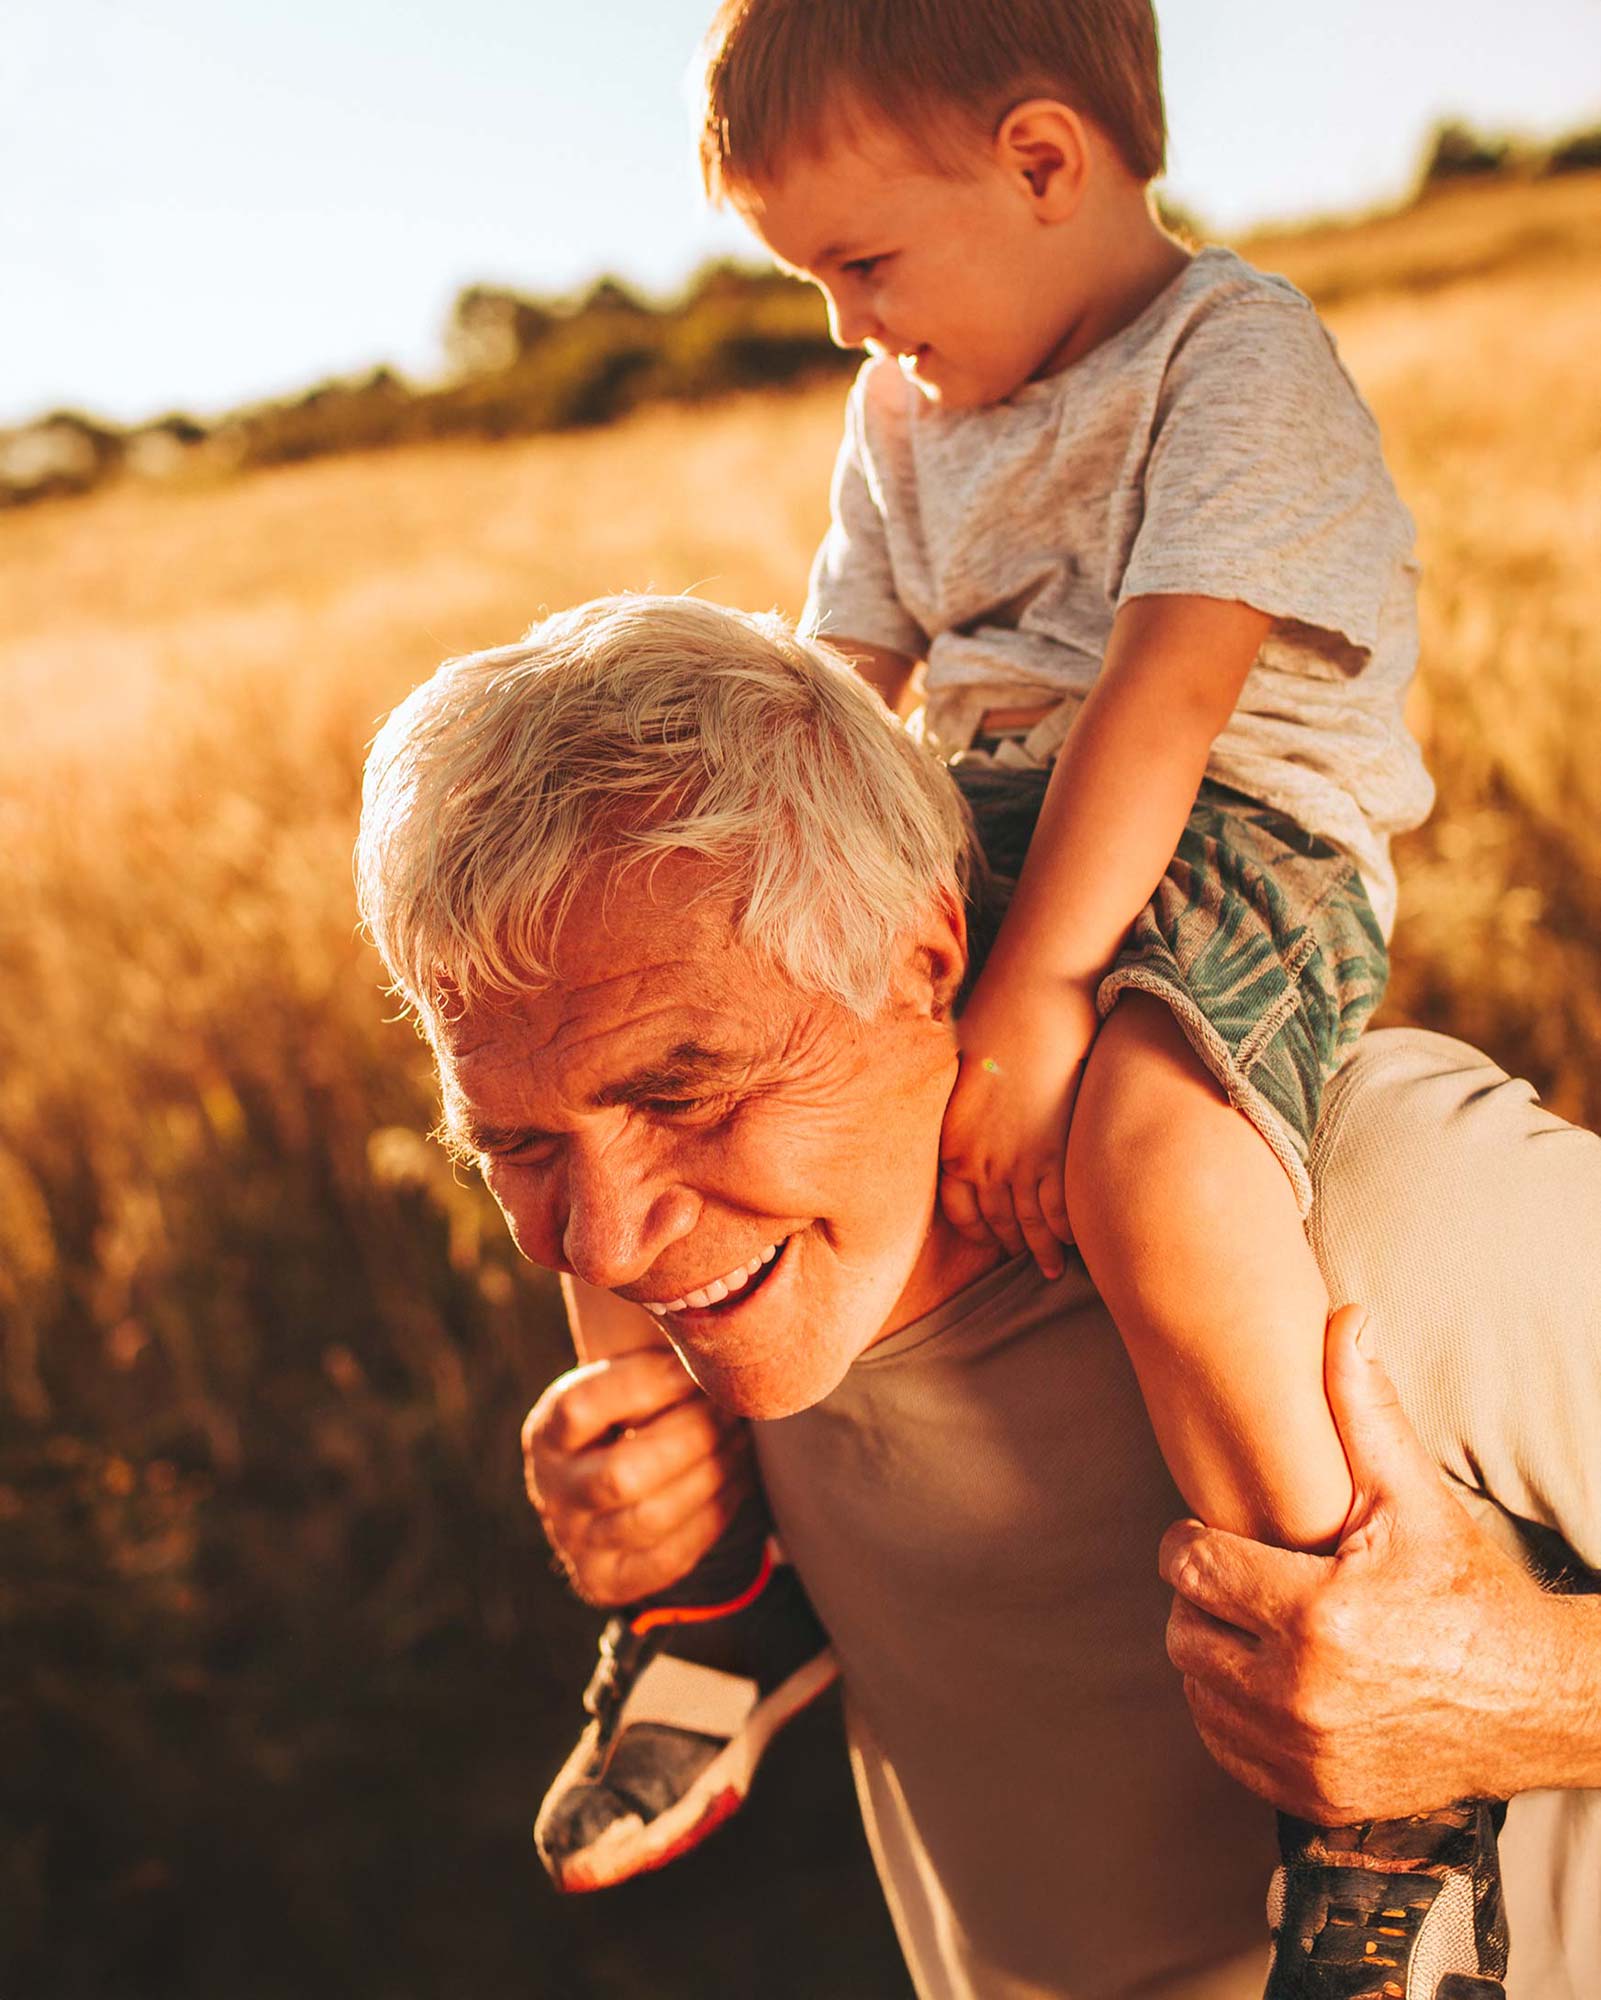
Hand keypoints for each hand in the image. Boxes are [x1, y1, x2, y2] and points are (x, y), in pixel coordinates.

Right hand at [522, 1347, 753, 1607]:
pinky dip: (713, 1516)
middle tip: (732, 1412)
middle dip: (691, 1439)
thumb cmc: (633, 1419)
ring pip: (648, 1518)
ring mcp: (575, 1541)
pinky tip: (736, 1479)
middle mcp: (551, 1490)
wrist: (611, 1500)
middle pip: (621, 1474)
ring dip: (710, 1476)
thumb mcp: (623, 1384)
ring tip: (740, 1441)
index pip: (582, 1408)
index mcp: (547, 1432)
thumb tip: (701, 1309)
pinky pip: (668, 1557)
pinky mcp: (606, 1580)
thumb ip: (651, 1357)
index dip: (648, 1384)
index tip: (697, 1367)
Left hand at [938, 971, 1098, 1278]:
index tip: (989, 1238)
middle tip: (1025, 1257)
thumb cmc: (996, 1030)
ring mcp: (1019, 1166)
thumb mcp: (963, 1079)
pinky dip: (1067, 1230)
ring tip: (1052, 1265)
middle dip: (1012, 1243)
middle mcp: (981, 1164)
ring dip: (1042, 1250)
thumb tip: (978, 1118)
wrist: (1028, 1012)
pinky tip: (1076, 1239)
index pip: (959, 1208)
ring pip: (1030, 1224)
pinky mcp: (1054, 1157)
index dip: (976, 1229)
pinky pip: (1059, 1210)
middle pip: (997, 1221)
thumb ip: (967, 1113)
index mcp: (953, 1146)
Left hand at [1160, 1306, 1563, 1821]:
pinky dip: (1234, 1714)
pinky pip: (1227, 1750)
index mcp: (1316, 1614)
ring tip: (1256, 1624)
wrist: (1534, 1701)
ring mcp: (1306, 1755)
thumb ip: (1361, 1406)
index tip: (1215, 1536)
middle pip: (1182, 1631)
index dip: (1192, 1541)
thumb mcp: (1413, 1495)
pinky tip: (1270, 1676)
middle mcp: (1301, 1693)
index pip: (1190, 1565)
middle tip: (1238, 1579)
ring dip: (1212, 1656)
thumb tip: (1343, 1317)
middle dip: (1201, 1598)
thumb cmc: (1465, 1590)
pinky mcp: (1315, 1797)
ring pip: (1198, 1692)